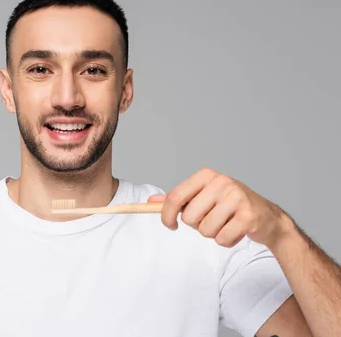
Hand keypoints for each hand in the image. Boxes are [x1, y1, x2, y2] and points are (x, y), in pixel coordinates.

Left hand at [147, 167, 290, 248]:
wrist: (267, 216)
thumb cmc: (229, 206)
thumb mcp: (202, 197)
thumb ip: (177, 199)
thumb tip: (151, 202)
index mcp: (206, 175)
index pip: (175, 197)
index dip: (166, 215)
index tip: (169, 225)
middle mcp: (221, 182)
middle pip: (189, 217)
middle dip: (197, 225)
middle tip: (212, 220)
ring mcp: (236, 198)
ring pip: (205, 230)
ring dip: (213, 234)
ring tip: (225, 224)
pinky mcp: (248, 216)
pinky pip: (222, 240)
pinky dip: (226, 241)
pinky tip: (236, 231)